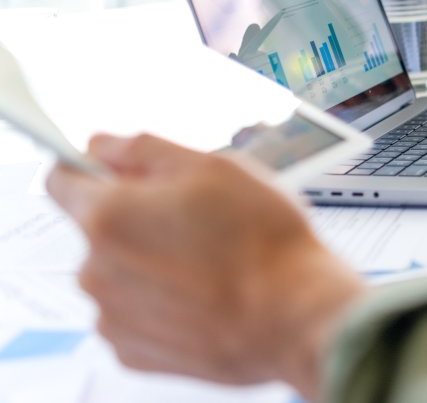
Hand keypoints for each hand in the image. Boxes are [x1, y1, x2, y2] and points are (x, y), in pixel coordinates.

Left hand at [47, 134, 364, 400]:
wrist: (295, 315)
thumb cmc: (264, 242)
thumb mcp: (214, 167)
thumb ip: (145, 149)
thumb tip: (104, 144)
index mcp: (108, 216)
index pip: (62, 179)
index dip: (94, 168)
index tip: (122, 172)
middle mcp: (96, 270)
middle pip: (99, 228)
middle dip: (138, 218)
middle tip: (198, 218)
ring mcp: (112, 317)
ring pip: (118, 272)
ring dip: (150, 262)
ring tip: (210, 261)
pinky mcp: (134, 352)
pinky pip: (134, 313)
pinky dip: (161, 302)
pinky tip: (206, 294)